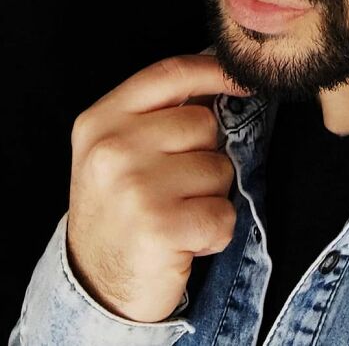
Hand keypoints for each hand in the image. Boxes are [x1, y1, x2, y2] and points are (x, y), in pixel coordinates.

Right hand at [66, 50, 250, 322]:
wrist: (94, 287)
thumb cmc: (120, 207)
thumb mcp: (121, 149)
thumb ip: (162, 112)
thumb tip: (224, 75)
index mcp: (101, 120)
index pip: (171, 73)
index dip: (215, 71)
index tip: (243, 82)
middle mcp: (112, 149)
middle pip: (204, 123)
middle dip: (207, 155)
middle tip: (176, 187)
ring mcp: (134, 187)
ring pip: (220, 169)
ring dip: (212, 197)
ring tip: (177, 214)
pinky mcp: (159, 228)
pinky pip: (224, 214)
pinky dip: (215, 233)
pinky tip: (185, 242)